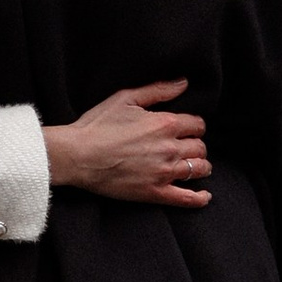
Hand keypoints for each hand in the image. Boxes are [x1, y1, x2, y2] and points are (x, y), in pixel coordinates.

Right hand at [43, 81, 210, 207]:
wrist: (77, 155)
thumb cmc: (97, 125)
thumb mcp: (126, 98)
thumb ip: (158, 90)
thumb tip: (183, 83)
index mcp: (165, 124)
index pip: (197, 125)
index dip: (194, 126)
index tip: (188, 129)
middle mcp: (169, 148)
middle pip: (200, 147)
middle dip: (196, 145)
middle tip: (187, 147)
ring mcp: (164, 172)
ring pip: (198, 169)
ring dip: (200, 166)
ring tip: (194, 166)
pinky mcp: (154, 192)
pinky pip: (186, 198)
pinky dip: (199, 198)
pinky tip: (204, 196)